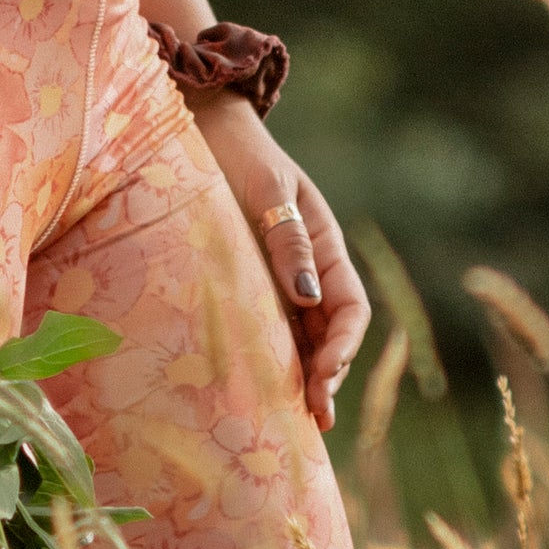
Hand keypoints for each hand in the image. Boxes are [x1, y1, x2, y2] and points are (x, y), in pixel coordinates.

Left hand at [192, 93, 370, 431]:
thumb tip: (308, 296)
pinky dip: (272, 359)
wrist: (199, 127)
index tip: (326, 375)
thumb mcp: (267, 189)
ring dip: (303, 376)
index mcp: (324, 244)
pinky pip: (267, 327)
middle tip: (313, 417)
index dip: (344, 346)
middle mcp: (306, 267)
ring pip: (301, 337)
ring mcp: (277, 278)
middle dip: (327, 375)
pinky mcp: (246, 283)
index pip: (350, 308)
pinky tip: (263, 389)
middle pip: (329, 333)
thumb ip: (286, 239)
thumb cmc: (236, 153)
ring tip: (297, 421)